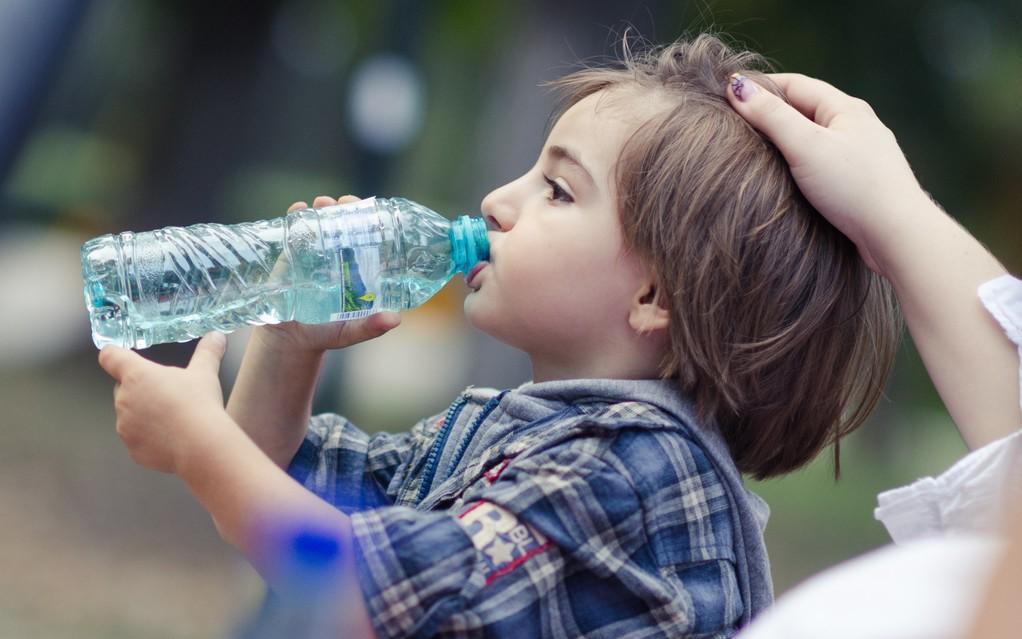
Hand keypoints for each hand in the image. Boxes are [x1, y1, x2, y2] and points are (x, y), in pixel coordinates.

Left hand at [98, 332, 231, 473]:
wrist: (201, 446)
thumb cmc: (199, 405)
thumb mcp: (205, 373)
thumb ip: (208, 351)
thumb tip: (216, 336)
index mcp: (137, 375)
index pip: (110, 356)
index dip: (114, 354)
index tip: (120, 354)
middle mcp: (124, 400)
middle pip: (122, 387)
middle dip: (138, 388)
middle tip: (165, 391)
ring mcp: (125, 427)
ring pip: (129, 415)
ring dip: (143, 414)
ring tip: (172, 417)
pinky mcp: (133, 449)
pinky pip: (137, 439)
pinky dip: (150, 438)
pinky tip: (172, 437)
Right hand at [256, 194, 400, 353]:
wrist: (288, 340)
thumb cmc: (325, 334)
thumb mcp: (350, 332)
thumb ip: (371, 327)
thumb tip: (395, 319)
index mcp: (357, 270)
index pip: (368, 239)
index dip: (371, 221)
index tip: (371, 210)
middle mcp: (338, 258)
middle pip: (345, 225)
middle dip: (346, 208)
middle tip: (344, 203)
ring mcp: (314, 254)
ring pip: (320, 223)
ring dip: (322, 208)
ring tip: (322, 204)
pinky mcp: (291, 257)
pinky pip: (293, 232)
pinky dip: (295, 217)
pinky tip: (297, 209)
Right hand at [726, 72, 933, 275]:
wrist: (898, 235)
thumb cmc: (852, 187)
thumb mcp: (806, 146)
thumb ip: (771, 116)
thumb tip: (736, 85)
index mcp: (846, 108)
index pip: (795, 84)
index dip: (760, 87)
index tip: (728, 95)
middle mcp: (856, 126)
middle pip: (804, 109)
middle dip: (770, 112)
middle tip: (735, 124)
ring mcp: (860, 155)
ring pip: (814, 138)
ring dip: (785, 140)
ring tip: (755, 152)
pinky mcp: (860, 183)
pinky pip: (822, 162)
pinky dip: (799, 163)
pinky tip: (787, 179)